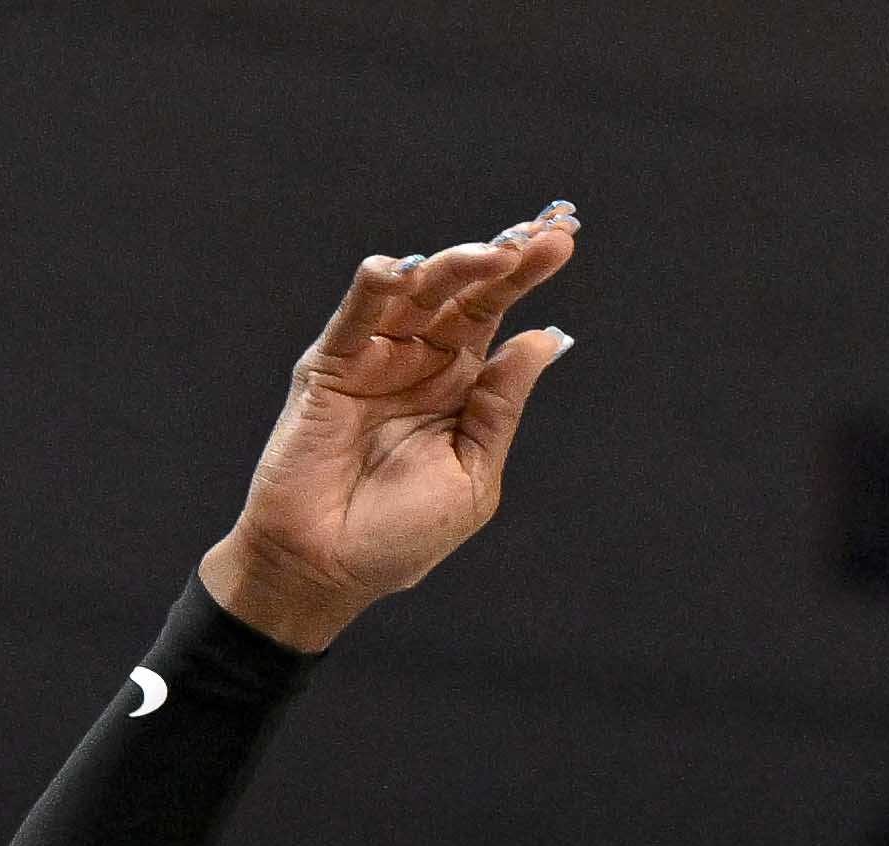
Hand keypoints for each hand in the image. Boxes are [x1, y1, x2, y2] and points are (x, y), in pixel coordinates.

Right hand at [199, 212, 582, 650]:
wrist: (325, 570)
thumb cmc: (398, 537)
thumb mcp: (472, 473)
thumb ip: (500, 405)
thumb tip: (547, 339)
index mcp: (458, 384)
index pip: (495, 313)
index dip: (526, 276)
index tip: (562, 239)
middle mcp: (418, 360)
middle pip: (462, 292)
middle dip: (501, 257)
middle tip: (540, 230)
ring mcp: (373, 358)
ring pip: (415, 293)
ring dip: (453, 267)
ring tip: (494, 254)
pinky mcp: (328, 366)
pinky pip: (354, 317)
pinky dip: (375, 289)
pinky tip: (404, 270)